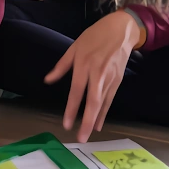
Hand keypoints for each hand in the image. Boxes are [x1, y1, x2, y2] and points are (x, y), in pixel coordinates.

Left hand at [44, 10, 140, 141]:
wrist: (121, 31)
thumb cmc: (94, 37)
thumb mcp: (74, 47)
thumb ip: (61, 66)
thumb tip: (47, 80)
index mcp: (84, 65)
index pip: (77, 91)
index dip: (71, 108)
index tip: (66, 124)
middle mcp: (97, 74)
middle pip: (93, 101)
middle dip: (87, 121)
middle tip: (81, 138)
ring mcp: (109, 78)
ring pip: (102, 103)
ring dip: (95, 120)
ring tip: (88, 135)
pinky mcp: (118, 80)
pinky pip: (109, 100)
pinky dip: (104, 112)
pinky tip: (98, 123)